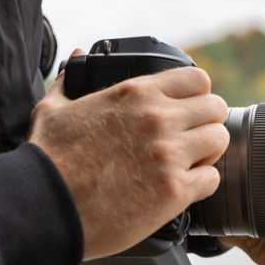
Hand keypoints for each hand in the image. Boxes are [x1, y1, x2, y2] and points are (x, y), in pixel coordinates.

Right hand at [29, 49, 228, 259]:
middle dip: (206, 124)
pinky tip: (182, 189)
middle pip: (216, 108)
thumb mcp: (53, 109)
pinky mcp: (174, 191)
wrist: (44, 207)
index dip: (197, 96)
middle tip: (191, 141)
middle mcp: (158, 118)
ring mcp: (169, 154)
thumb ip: (70, 80)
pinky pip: (212, 179)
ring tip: (188, 165)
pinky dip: (201, 185)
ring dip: (208, 154)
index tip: (187, 111)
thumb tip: (75, 57)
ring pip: (220, 141)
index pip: (197, 79)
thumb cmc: (48, 161)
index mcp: (136, 93)